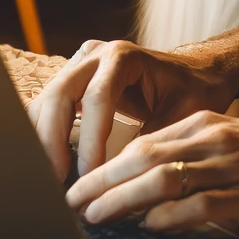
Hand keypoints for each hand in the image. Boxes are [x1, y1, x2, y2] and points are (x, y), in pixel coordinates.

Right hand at [28, 40, 235, 181]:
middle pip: (60, 95)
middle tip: (55, 183)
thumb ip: (153, 143)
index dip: (90, 140)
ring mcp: (80, 64)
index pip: (97, 98)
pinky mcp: (73, 79)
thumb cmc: (193, 89)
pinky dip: (44, 135)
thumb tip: (125, 183)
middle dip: (52, 142)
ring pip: (47, 100)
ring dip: (43, 141)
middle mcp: (96, 54)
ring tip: (48, 180)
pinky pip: (49, 106)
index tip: (89, 177)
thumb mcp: (182, 114)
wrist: (195, 69)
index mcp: (123, 56)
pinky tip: (49, 163)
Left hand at [66, 110, 238, 231]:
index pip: (144, 141)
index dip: (108, 163)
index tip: (82, 181)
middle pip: (143, 157)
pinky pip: (197, 206)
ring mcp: (228, 166)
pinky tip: (149, 227)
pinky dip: (168, 218)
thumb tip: (150, 184)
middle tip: (72, 199)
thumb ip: (192, 154)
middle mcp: (212, 138)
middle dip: (102, 179)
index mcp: (206, 123)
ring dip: (122, 199)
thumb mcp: (233, 142)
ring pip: (161, 179)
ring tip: (94, 215)